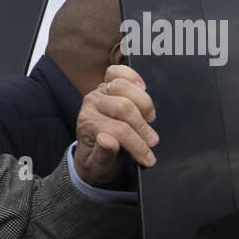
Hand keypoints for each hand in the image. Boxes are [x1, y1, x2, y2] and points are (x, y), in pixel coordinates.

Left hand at [74, 64, 157, 186]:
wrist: (91, 153)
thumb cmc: (96, 160)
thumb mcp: (98, 166)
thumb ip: (102, 155)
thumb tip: (107, 140)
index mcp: (87, 125)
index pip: (118, 130)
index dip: (137, 144)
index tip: (147, 157)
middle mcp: (91, 105)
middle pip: (124, 107)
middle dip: (142, 126)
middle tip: (151, 141)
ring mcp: (99, 92)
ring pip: (123, 87)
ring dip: (143, 103)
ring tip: (148, 119)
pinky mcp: (107, 85)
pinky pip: (117, 72)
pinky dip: (132, 77)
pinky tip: (142, 89)